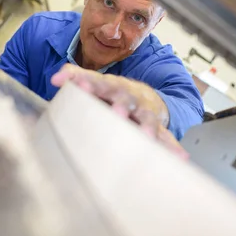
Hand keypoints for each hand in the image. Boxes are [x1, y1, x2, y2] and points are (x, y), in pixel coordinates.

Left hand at [51, 64, 187, 157]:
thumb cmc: (114, 92)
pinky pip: (166, 138)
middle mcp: (131, 97)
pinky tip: (179, 158)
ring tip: (146, 136)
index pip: (100, 81)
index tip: (81, 86)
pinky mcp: (158, 128)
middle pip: (127, 98)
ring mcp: (145, 112)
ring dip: (147, 127)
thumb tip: (56, 78)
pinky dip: (172, 148)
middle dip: (122, 104)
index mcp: (113, 85)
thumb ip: (75, 77)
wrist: (146, 97)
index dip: (91, 83)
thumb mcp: (96, 82)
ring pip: (147, 118)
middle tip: (117, 112)